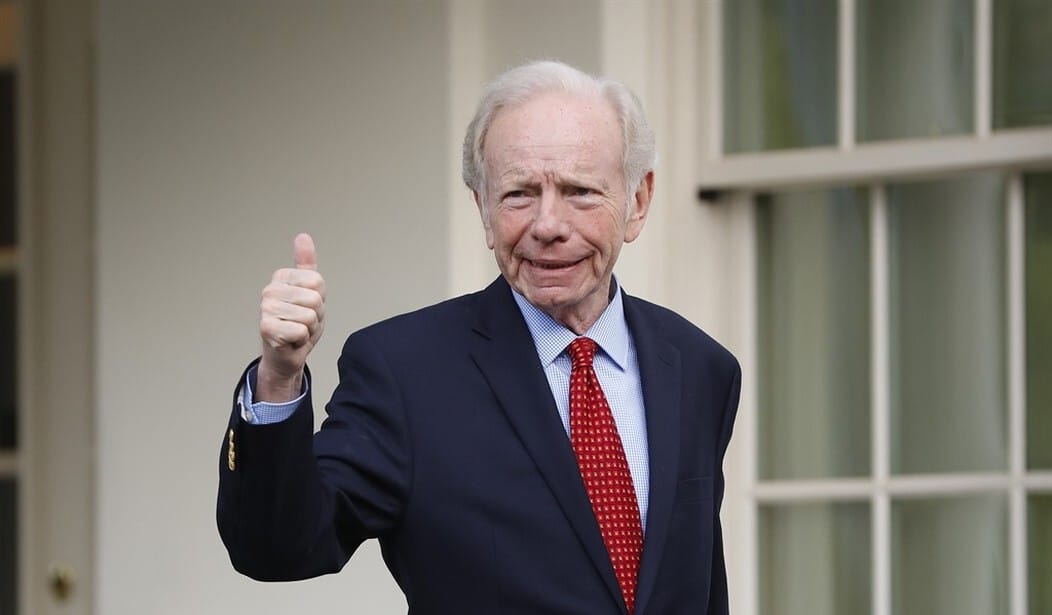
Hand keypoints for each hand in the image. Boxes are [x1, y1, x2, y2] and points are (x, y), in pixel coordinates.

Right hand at [256, 233, 325, 401]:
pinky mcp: (267, 329)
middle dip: (316, 315)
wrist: (286, 354)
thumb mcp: (309, 290)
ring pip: (309, 316)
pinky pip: (301, 331)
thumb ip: (306, 264)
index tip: (307, 307)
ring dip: (309, 329)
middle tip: (302, 322)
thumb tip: (303, 237)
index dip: (320, 299)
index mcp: (280, 277)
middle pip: (315, 298)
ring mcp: (266, 309)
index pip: (317, 282)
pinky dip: (302, 340)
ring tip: (297, 331)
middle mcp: (269, 291)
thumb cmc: (298, 323)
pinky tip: (292, 341)